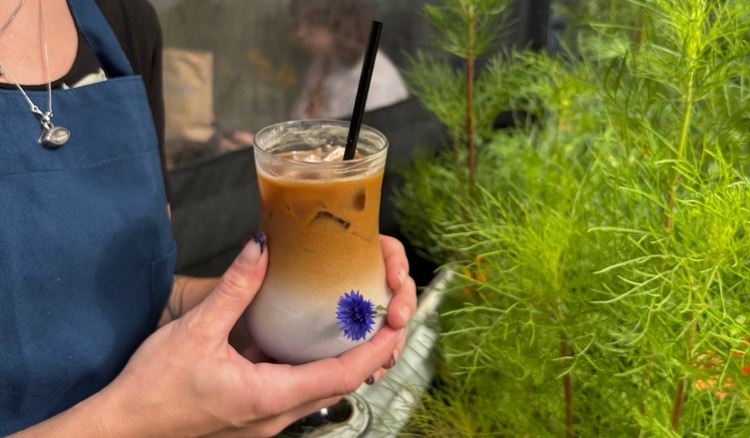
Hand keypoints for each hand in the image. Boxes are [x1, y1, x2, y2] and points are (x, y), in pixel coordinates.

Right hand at [94, 234, 406, 437]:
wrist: (121, 430)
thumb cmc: (152, 390)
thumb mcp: (194, 333)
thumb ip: (234, 288)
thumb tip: (262, 247)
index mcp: (268, 396)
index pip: (343, 374)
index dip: (376, 346)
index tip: (397, 320)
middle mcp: (276, 414)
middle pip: (342, 383)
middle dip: (370, 350)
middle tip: (384, 313)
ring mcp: (267, 418)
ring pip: (322, 388)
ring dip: (345, 357)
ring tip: (357, 321)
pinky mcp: (254, 414)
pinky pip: (297, 389)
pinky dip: (313, 363)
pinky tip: (307, 337)